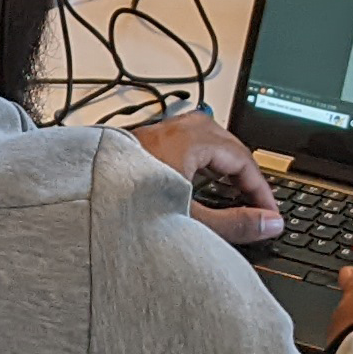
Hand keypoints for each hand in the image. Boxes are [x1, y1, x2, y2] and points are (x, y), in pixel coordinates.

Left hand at [133, 111, 280, 244]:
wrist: (82, 198)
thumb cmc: (126, 204)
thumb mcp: (189, 220)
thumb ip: (234, 224)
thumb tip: (267, 225)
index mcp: (192, 139)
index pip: (244, 161)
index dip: (262, 191)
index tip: (270, 214)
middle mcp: (178, 128)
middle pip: (230, 146)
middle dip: (247, 177)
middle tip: (258, 206)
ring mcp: (162, 131)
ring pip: (210, 142)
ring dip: (226, 169)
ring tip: (236, 196)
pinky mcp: (149, 141)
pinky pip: (190, 144)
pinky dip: (205, 164)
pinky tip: (202, 184)